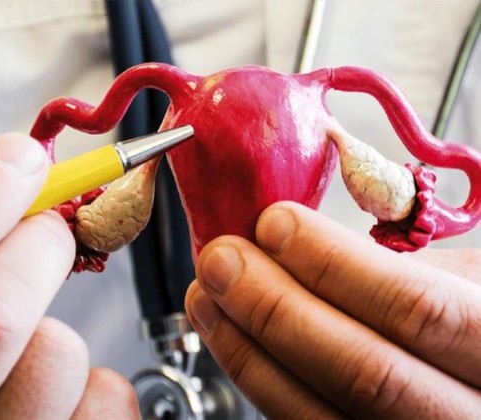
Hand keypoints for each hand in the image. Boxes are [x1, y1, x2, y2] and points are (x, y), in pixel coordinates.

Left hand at [185, 201, 480, 418]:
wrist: (476, 380)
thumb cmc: (472, 318)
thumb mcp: (462, 282)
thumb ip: (386, 267)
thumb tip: (285, 242)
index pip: (418, 308)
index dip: (333, 263)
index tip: (273, 223)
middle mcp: (467, 413)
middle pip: (364, 372)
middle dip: (275, 307)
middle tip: (221, 259)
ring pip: (318, 414)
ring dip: (247, 347)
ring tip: (208, 295)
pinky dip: (256, 378)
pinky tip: (229, 336)